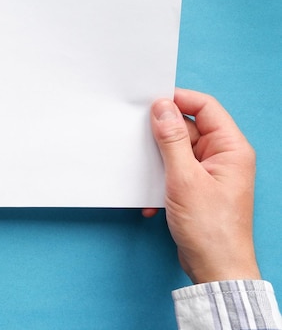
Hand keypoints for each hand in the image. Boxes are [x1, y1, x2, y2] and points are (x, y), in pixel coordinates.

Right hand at [146, 88, 259, 283]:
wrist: (215, 269)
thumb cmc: (210, 228)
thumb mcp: (184, 178)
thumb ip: (172, 140)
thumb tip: (161, 107)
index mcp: (230, 148)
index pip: (205, 107)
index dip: (178, 99)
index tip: (150, 101)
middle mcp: (222, 156)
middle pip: (188, 128)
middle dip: (161, 135)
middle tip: (138, 137)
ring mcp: (209, 172)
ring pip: (177, 150)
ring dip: (158, 161)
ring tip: (145, 172)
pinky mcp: (197, 188)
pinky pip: (174, 171)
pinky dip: (159, 180)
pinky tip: (151, 199)